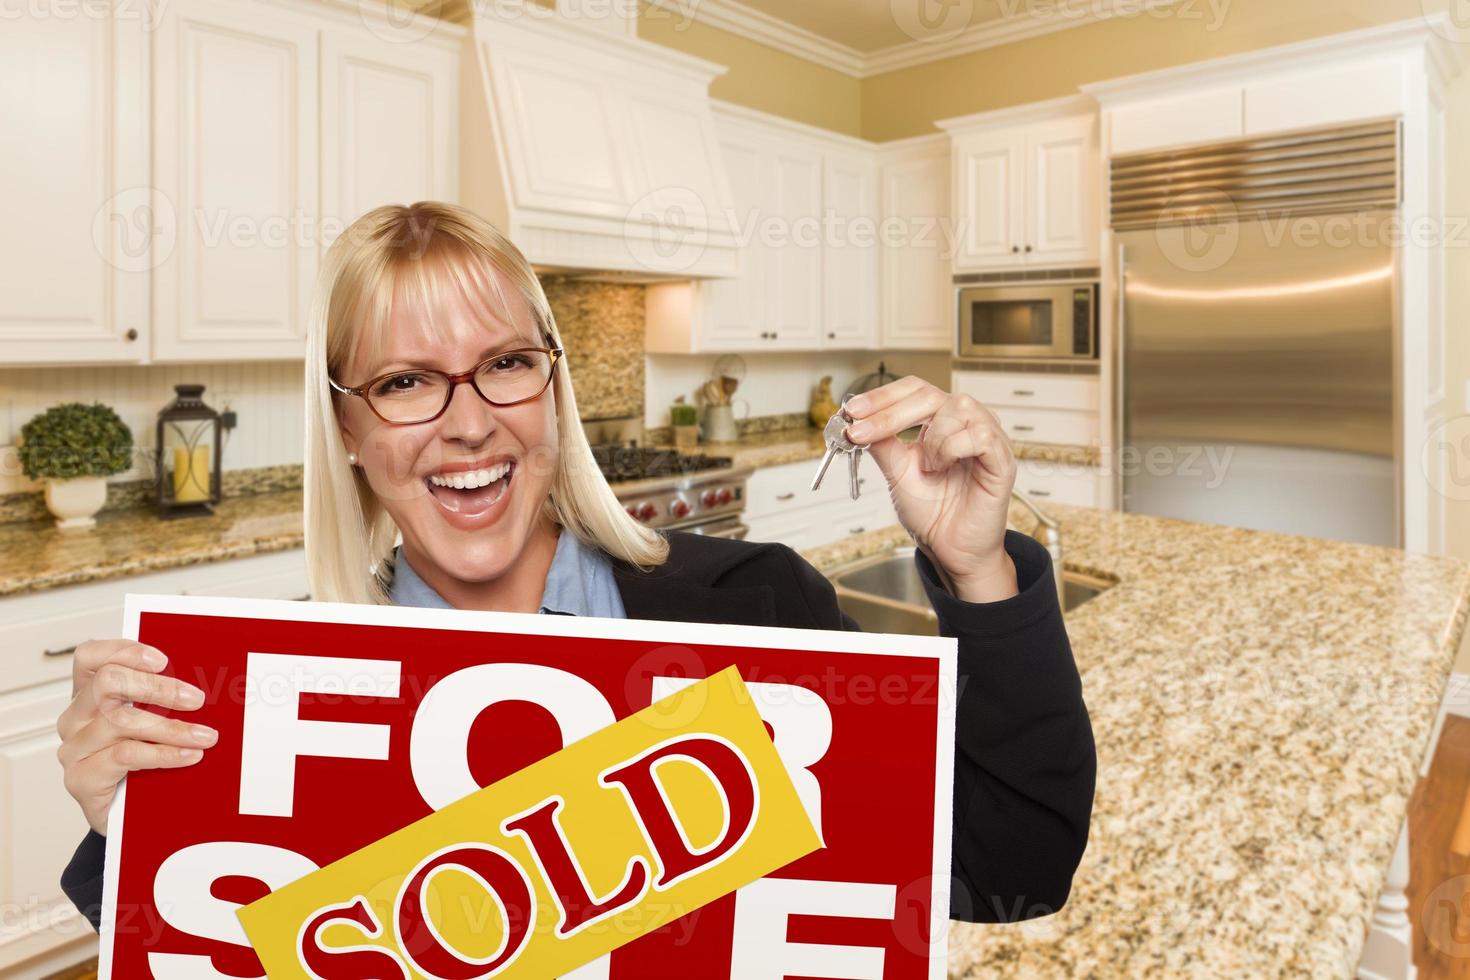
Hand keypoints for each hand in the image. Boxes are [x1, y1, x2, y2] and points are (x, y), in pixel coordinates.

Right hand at [56, 639, 214, 834]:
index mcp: (89, 694)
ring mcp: (74, 748)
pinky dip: (163, 754)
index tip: (163, 660)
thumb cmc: (142, 762)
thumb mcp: (152, 723)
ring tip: (206, 736)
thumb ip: (162, 700)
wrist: (127, 817)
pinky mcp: (80, 778)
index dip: (124, 651)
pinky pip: (125, 756)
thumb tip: (204, 682)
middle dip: (157, 687)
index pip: (91, 657)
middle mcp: (75, 717)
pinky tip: (189, 756)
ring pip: (121, 722)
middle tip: (196, 699)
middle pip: (107, 683)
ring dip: (171, 727)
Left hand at [844, 377, 1018, 602]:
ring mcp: (987, 437)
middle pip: (931, 394)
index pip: (914, 390)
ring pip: (959, 407)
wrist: (949, 548)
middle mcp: (965, 423)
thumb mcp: (896, 472)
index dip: (883, 396)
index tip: (853, 409)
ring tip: (926, 467)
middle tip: (863, 431)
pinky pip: (981, 434)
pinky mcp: (1002, 459)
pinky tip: (943, 467)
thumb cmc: (931, 511)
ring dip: (931, 437)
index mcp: (940, 421)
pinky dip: (954, 448)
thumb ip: (882, 443)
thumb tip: (858, 419)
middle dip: (891, 412)